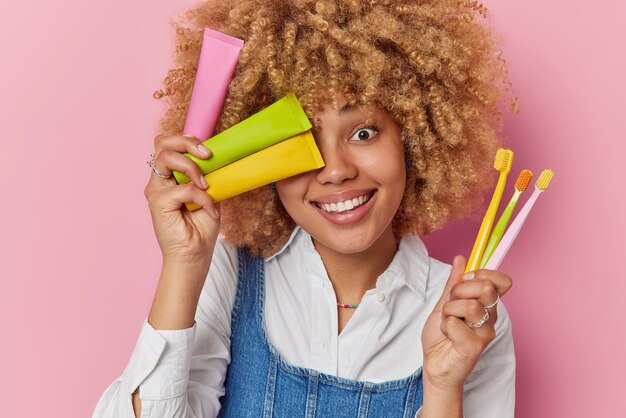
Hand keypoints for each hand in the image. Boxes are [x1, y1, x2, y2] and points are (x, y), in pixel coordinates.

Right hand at [144, 133, 219, 262]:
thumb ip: (208, 175)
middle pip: (162, 142)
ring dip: (192, 167)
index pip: (168, 144)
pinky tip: (210, 210)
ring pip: (167, 158)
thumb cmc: (201, 228)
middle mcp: (158, 180)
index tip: (208, 150)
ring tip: (206, 185)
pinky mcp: (157, 202)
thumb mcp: (210, 194)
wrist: (195, 255)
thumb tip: (217, 155)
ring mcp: (155, 190)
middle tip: (207, 154)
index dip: (186, 139)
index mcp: (169, 176)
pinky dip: (202, 197)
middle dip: (186, 142)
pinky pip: (184, 189)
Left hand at [421, 255, 512, 390]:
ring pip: (470, 306)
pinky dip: (445, 327)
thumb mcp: (444, 304)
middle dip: (459, 290)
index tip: (464, 280)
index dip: (482, 274)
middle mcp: (490, 317)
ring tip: (447, 322)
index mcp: (486, 305)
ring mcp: (485, 333)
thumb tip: (460, 259)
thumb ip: (453, 283)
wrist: (435, 365)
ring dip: (449, 311)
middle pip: (487, 288)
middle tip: (450, 304)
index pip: (501, 281)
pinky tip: (447, 336)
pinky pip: (456, 324)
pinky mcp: (476, 347)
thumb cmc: (441, 337)